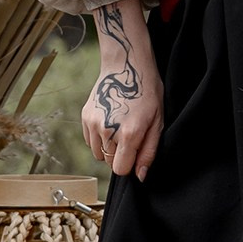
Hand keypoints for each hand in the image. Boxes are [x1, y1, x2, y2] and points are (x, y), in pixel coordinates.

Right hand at [81, 0, 163, 179]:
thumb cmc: (147, 93)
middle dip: (120, 155)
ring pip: (98, 153)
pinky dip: (99, 138)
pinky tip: (110, 122)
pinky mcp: (85, 117)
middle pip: (109, 162)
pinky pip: (90, 141)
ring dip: (108, 147)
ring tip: (119, 127)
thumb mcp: (157, 123)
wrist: (126, 66)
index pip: (120, 169)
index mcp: (128, 134)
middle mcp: (107, 130)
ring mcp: (93, 123)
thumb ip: (148, 152)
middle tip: (130, 134)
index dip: (129, 164)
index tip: (135, 152)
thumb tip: (140, 176)